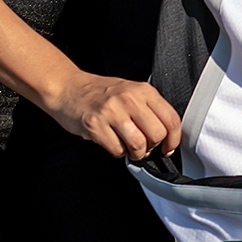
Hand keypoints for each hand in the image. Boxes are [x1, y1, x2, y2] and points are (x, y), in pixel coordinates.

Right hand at [43, 72, 181, 160]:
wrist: (68, 88)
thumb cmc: (100, 93)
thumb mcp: (131, 91)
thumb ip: (150, 108)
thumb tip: (167, 135)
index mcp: (143, 91)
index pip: (171, 119)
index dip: (174, 139)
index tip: (168, 147)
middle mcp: (129, 99)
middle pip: (157, 135)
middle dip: (152, 147)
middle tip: (143, 146)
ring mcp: (111, 112)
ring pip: (138, 145)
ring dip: (135, 153)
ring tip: (128, 147)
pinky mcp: (95, 125)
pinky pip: (117, 150)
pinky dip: (117, 152)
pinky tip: (112, 141)